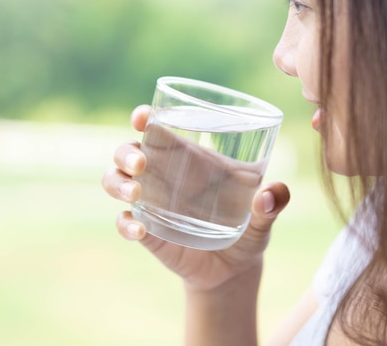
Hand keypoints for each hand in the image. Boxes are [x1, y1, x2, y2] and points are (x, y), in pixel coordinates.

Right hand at [102, 105, 290, 291]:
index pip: (157, 128)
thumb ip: (272, 203)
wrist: (233, 270)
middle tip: (141, 163)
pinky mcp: (146, 230)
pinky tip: (140, 230)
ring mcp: (150, 202)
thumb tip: (269, 194)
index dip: (144, 117)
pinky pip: (123, 221)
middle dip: (126, 153)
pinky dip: (125, 223)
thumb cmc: (247, 229)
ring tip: (136, 193)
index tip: (143, 116)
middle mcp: (161, 175)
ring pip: (114, 181)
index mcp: (186, 158)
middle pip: (126, 151)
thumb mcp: (263, 216)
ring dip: (118, 183)